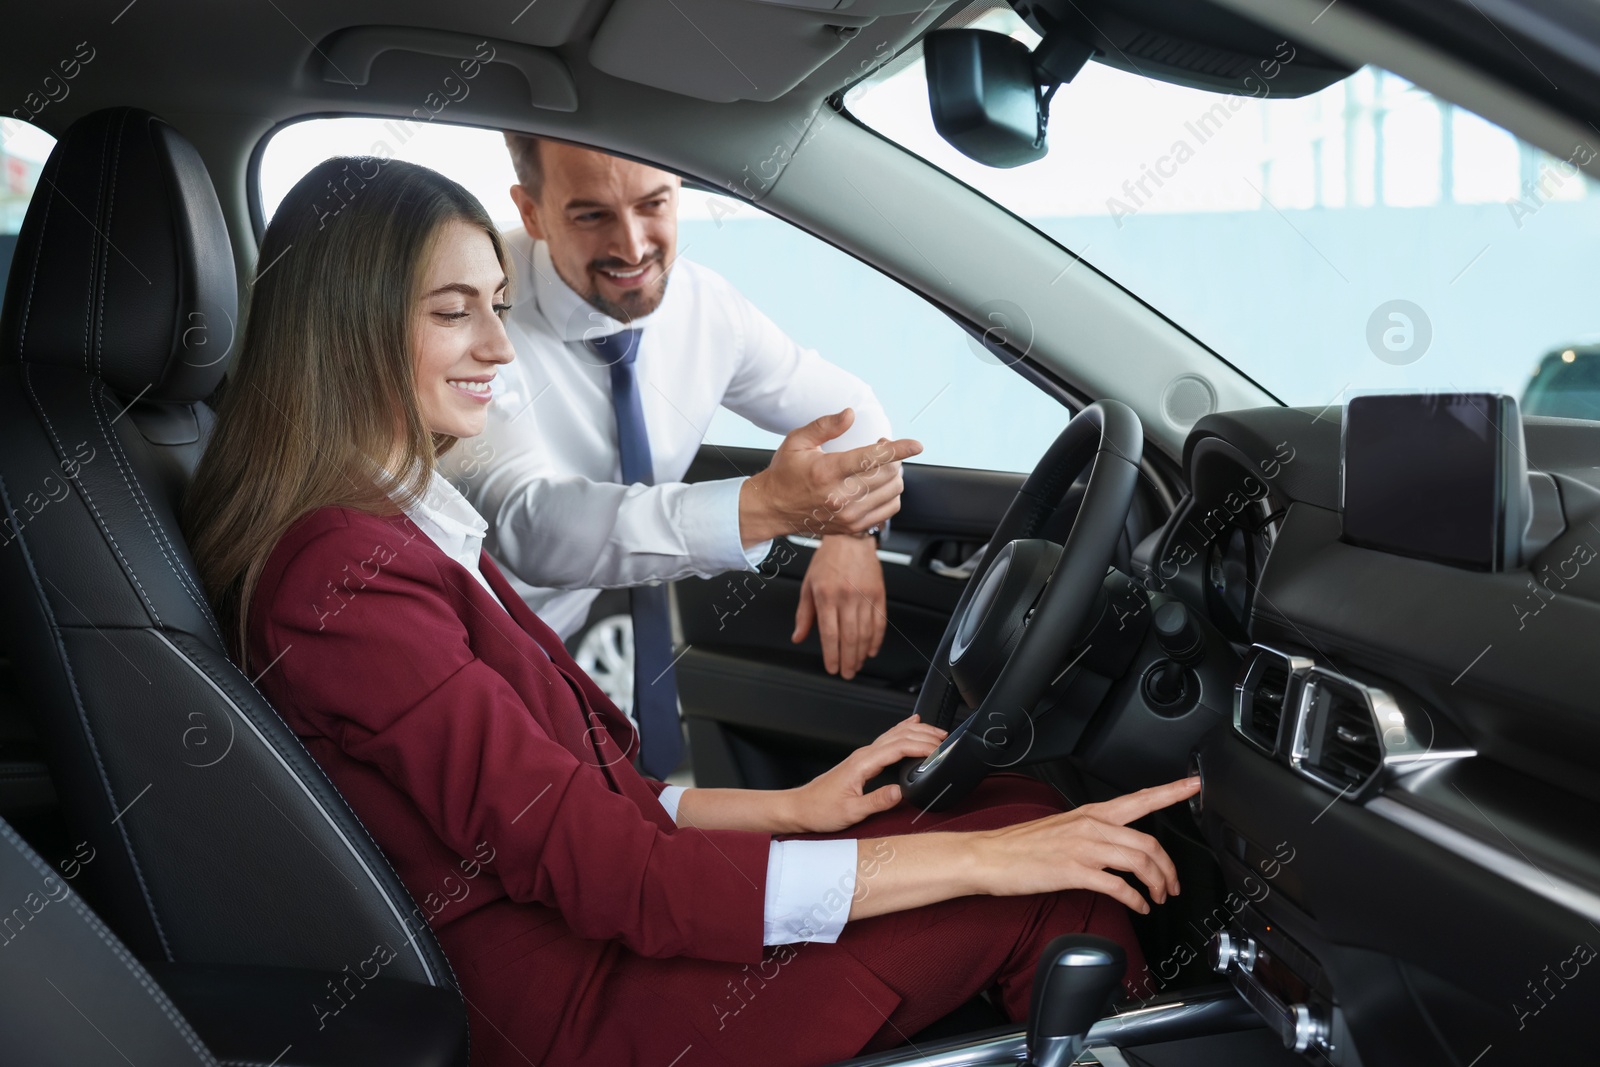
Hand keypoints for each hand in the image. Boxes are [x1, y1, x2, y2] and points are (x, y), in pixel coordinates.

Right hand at [739, 409, 921, 544]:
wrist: (772, 508)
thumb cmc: (785, 472)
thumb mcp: (797, 441)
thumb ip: (825, 426)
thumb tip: (850, 414)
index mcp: (827, 472)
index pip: (871, 458)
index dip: (898, 449)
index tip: (917, 445)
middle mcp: (840, 497)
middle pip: (888, 474)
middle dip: (893, 457)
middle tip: (881, 448)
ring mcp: (848, 516)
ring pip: (893, 492)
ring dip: (894, 475)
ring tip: (880, 467)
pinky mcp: (853, 527)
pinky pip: (889, 511)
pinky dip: (891, 495)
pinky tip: (879, 486)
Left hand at [785, 714, 947, 832]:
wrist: (801, 808)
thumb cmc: (820, 809)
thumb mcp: (851, 812)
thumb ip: (876, 801)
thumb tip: (900, 792)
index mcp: (863, 763)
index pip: (899, 747)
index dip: (922, 746)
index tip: (939, 751)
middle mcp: (863, 755)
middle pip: (899, 735)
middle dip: (924, 734)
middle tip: (945, 740)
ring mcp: (862, 756)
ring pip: (894, 735)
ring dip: (916, 731)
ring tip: (937, 732)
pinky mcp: (862, 761)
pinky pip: (886, 740)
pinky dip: (902, 731)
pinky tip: (909, 725)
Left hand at [793, 533, 886, 678]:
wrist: (850, 539)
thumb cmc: (827, 560)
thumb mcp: (808, 586)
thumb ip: (804, 614)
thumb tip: (798, 636)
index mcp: (826, 596)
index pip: (830, 634)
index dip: (832, 655)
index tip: (832, 668)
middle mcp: (846, 598)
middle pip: (849, 638)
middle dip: (848, 660)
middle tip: (847, 673)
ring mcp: (865, 597)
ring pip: (865, 633)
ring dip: (861, 653)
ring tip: (857, 665)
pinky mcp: (878, 594)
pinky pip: (880, 622)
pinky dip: (876, 639)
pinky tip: (871, 650)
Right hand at [969, 777, 1200, 913]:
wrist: (989, 856)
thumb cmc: (1021, 845)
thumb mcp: (1063, 828)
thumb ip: (1093, 832)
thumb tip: (1115, 845)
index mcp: (1091, 814)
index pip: (1140, 798)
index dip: (1172, 791)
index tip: (1194, 784)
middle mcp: (1091, 826)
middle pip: (1149, 841)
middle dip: (1170, 867)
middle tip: (1174, 884)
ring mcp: (1084, 848)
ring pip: (1139, 861)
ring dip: (1157, 884)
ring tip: (1158, 898)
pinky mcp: (1074, 871)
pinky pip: (1119, 887)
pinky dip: (1136, 900)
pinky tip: (1139, 907)